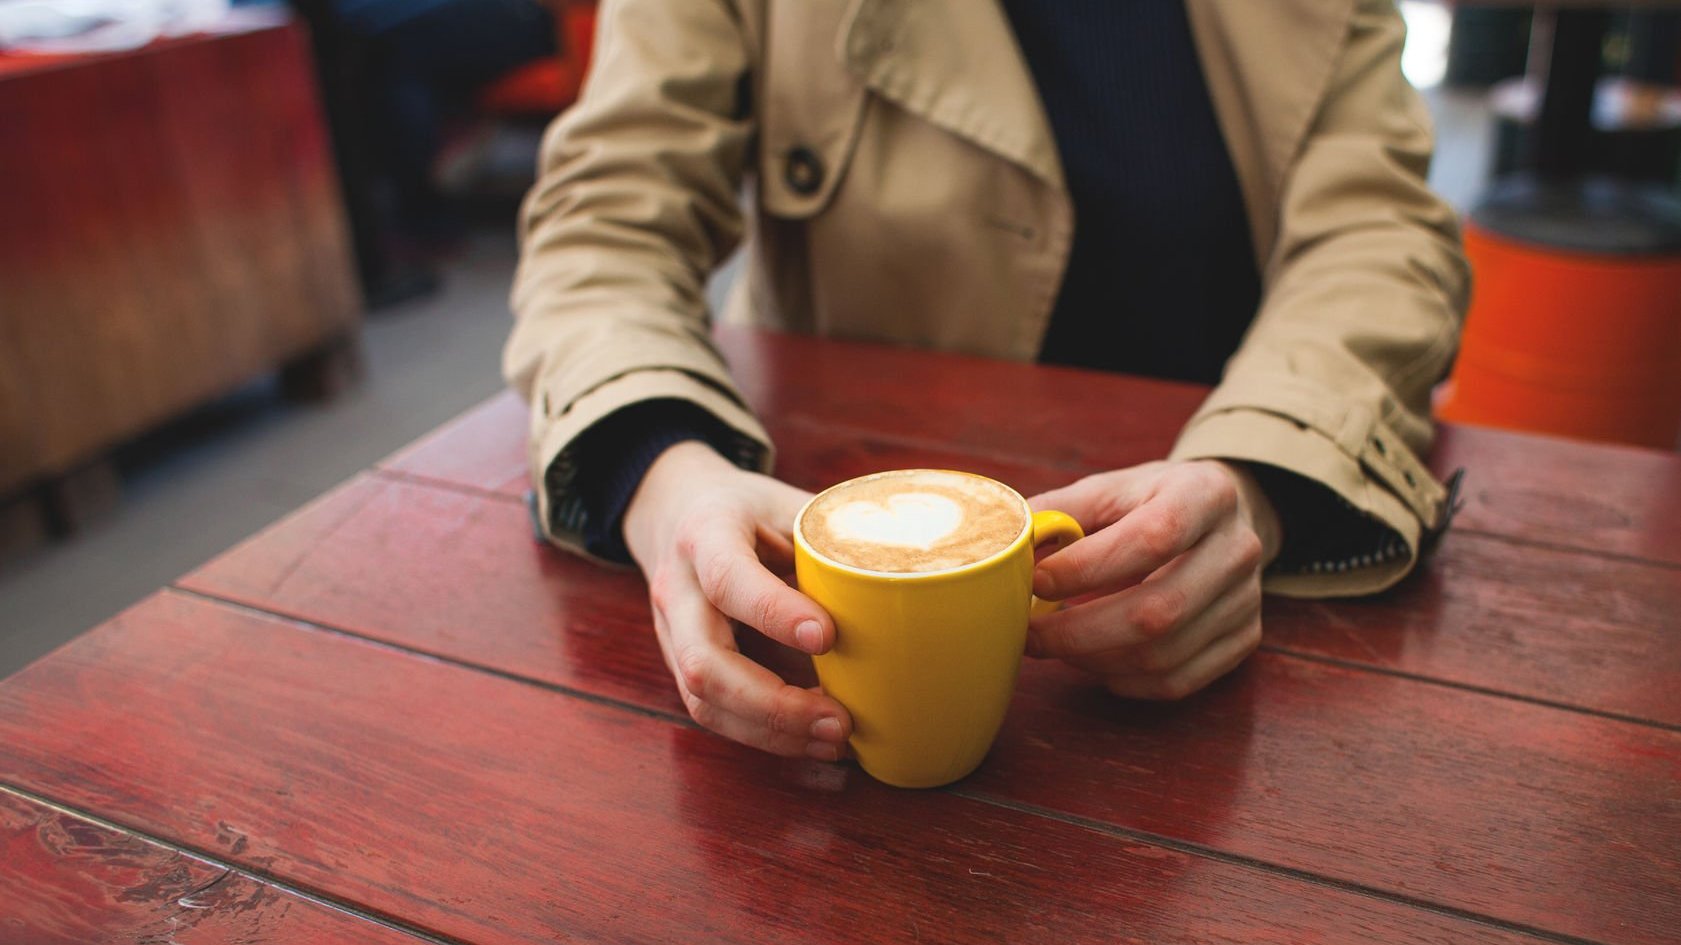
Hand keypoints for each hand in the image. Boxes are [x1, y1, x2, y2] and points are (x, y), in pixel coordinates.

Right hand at [622, 441, 851, 759]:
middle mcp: (678, 588)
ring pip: (704, 699)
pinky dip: (763, 734)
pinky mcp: (681, 663)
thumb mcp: (785, 502)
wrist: (676, 510)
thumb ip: (830, 534)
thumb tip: (907, 568)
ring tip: (834, 739)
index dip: (774, 613)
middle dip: (773, 704)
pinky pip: (712, 711)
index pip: (728, 579)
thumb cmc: (746, 509)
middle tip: (839, 720)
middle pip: (704, 662)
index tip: (827, 638)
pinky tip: (811, 738)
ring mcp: (671, 631)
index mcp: (705, 533)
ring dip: (770, 730)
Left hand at [1026, 460, 1280, 699]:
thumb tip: (1003, 544)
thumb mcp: (1111, 489)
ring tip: (1054, 645)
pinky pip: (1177, 681)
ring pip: (1165, 655)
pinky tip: (1093, 660)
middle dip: (1079, 631)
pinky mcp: (1244, 639)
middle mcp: (1239, 548)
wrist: (1222, 517)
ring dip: (1094, 659)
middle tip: (1030, 633)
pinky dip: (1124, 680)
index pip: (1152, 539)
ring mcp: (1248, 600)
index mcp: (1205, 494)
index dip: (1087, 568)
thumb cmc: (1152, 502)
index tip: (1036, 581)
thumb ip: (1059, 512)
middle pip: (1159, 610)